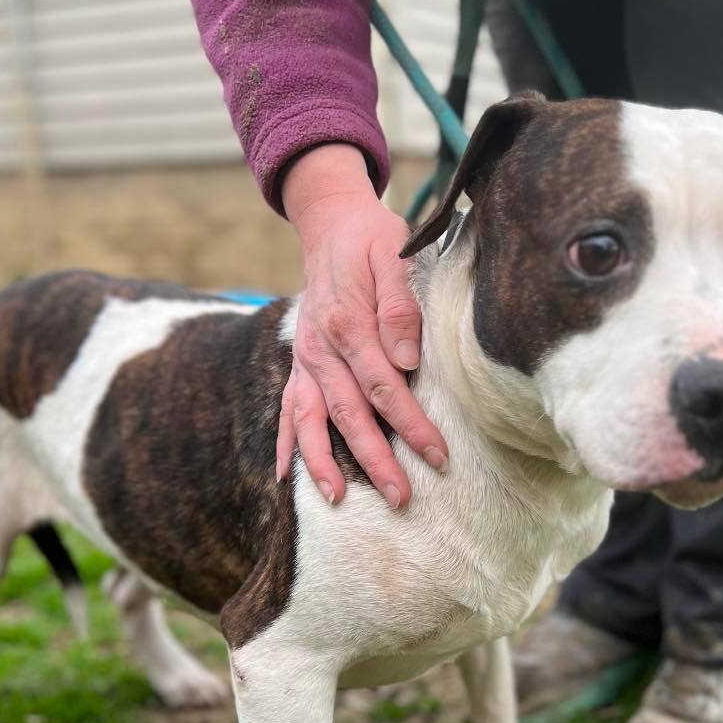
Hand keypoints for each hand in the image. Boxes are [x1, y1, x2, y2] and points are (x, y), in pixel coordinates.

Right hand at [277, 146, 448, 508]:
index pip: (384, 387)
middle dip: (375, 459)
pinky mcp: (299, 364)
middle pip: (349, 414)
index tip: (437, 455)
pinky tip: (287, 478)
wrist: (331, 223)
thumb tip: (406, 360)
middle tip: (401, 498)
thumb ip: (401, 306)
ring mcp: (305, 359)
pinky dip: (286, 444)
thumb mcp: (395, 255)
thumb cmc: (373, 239)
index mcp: (348, 324)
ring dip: (322, 462)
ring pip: (309, 420)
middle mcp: (320, 348)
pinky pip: (286, 410)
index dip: (411, 424)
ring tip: (338, 500)